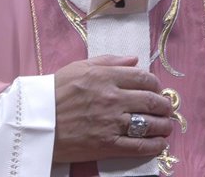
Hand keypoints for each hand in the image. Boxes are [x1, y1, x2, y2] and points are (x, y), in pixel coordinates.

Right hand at [52, 55, 172, 163]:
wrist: (37, 122)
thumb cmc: (55, 92)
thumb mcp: (78, 67)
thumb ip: (108, 61)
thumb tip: (134, 59)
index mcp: (104, 77)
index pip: (143, 78)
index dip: (155, 85)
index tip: (157, 90)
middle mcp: (111, 98)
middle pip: (151, 100)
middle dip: (164, 105)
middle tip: (166, 108)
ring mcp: (111, 123)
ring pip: (150, 123)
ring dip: (164, 125)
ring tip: (166, 126)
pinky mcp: (108, 145)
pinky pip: (140, 145)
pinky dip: (155, 145)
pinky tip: (159, 144)